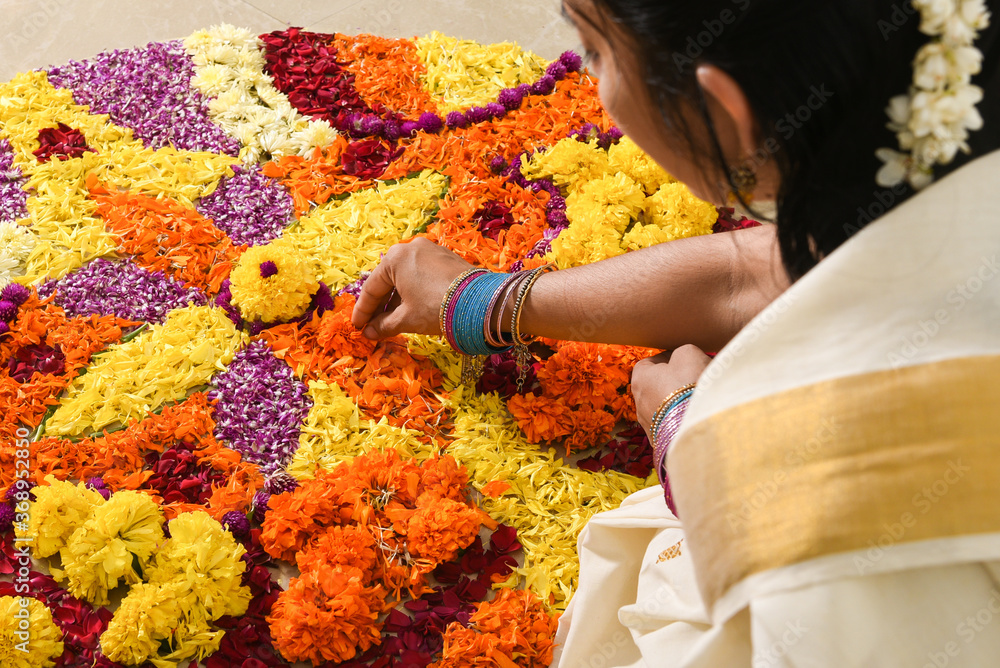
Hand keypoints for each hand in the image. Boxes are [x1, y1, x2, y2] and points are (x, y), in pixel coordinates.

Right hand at [351, 237, 473, 338]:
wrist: (480, 302)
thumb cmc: (436, 307)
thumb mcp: (407, 319)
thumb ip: (384, 325)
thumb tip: (369, 333)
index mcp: (395, 258)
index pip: (372, 288)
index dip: (363, 311)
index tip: (357, 326)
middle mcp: (411, 248)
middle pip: (388, 281)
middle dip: (381, 306)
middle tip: (372, 326)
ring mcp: (431, 250)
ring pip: (406, 278)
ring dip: (397, 300)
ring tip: (391, 322)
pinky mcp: (446, 258)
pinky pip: (422, 275)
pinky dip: (414, 292)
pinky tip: (412, 309)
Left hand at [631, 345, 711, 438]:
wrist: (697, 427)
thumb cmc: (688, 384)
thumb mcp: (687, 354)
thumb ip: (680, 352)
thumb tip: (682, 360)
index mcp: (639, 379)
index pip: (648, 363)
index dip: (666, 359)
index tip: (683, 359)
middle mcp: (639, 402)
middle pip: (656, 386)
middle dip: (674, 380)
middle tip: (694, 377)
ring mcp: (649, 424)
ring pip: (665, 406)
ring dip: (679, 401)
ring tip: (699, 398)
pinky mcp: (662, 440)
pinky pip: (673, 423)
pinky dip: (683, 418)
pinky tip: (698, 416)